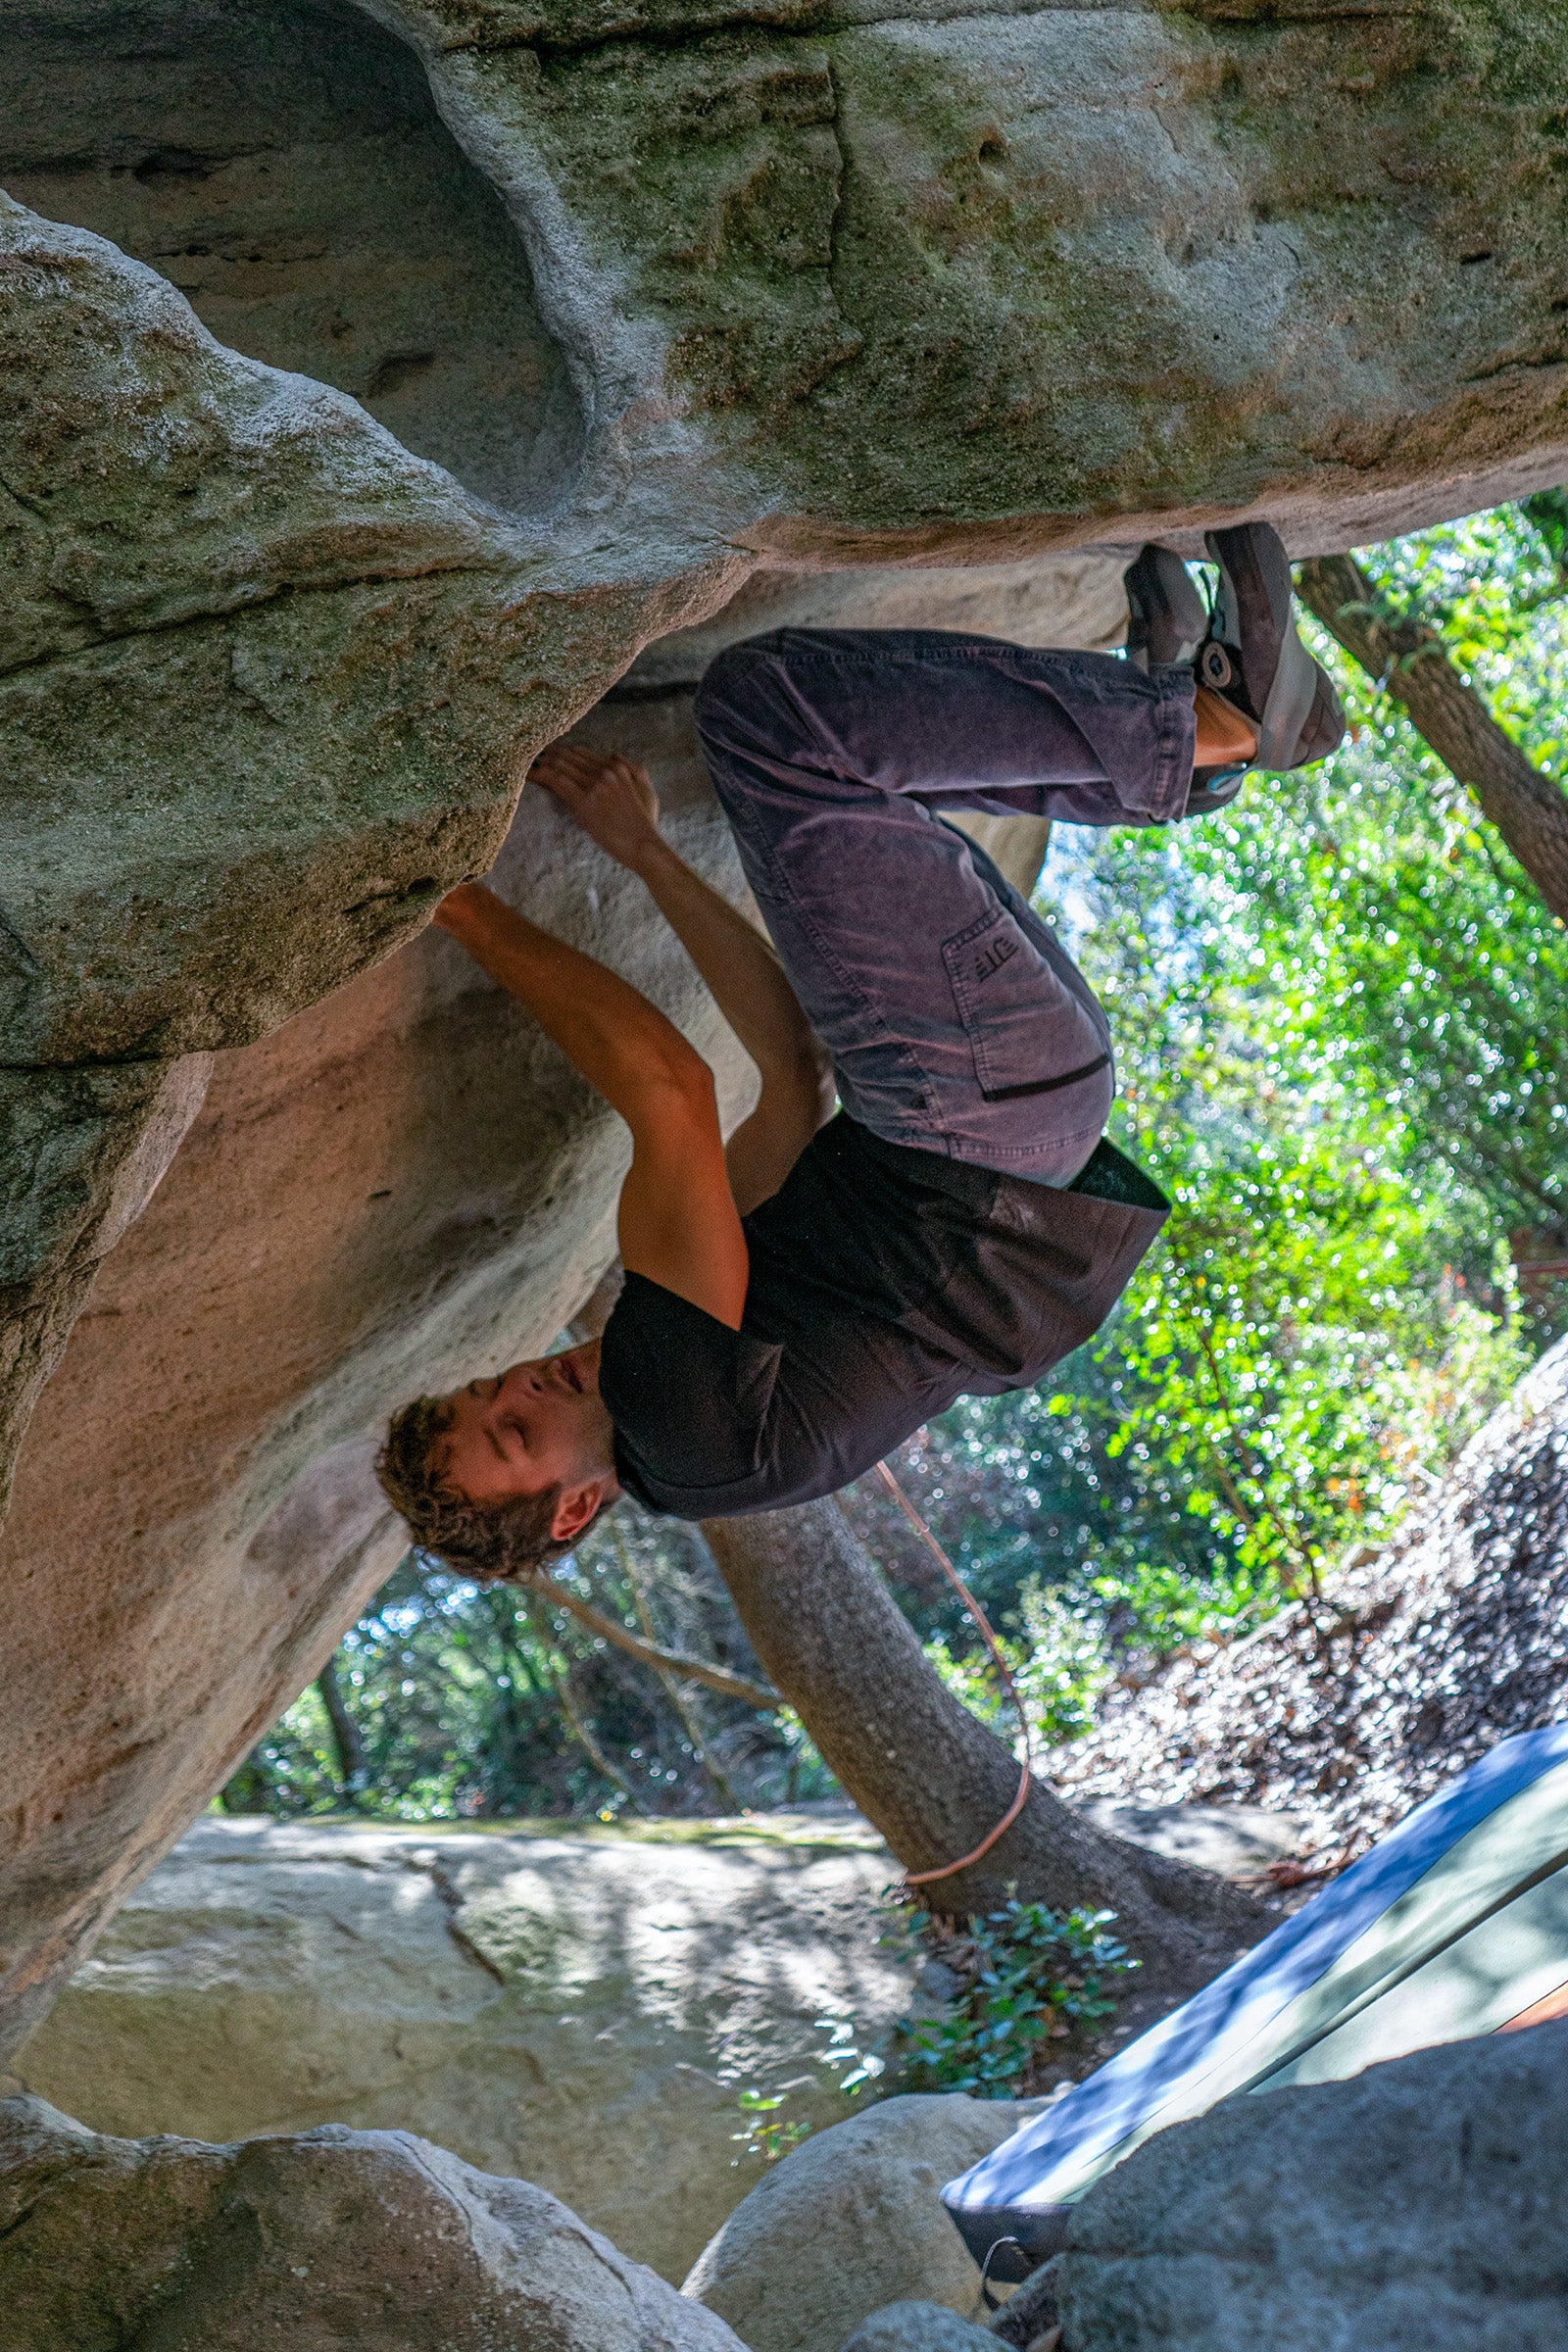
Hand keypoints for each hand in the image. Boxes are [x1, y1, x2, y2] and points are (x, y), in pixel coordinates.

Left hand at [529, 740, 662, 868]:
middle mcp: (605, 771)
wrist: (643, 845)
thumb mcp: (648, 791)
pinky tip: (528, 775)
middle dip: (549, 754)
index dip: (564, 752)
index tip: (551, 754)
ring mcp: (594, 785)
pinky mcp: (584, 801)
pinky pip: (556, 781)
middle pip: (569, 756)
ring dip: (541, 763)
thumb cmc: (646, 824)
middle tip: (532, 756)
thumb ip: (636, 771)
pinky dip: (540, 775)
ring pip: (560, 765)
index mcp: (618, 768)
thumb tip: (615, 755)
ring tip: (525, 764)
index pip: (583, 753)